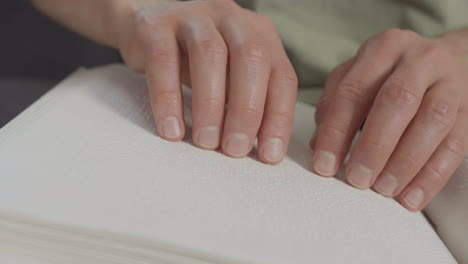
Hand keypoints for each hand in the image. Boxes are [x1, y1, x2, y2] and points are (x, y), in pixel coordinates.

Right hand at [112, 0, 297, 163]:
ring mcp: (194, 16)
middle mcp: (232, 19)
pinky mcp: (156, 25)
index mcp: (260, 33)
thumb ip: (248, 100)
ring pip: (210, 55)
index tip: (269, 154)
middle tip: (235, 149)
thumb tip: (261, 148)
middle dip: (247, 110)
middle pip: (251, 59)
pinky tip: (171, 128)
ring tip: (206, 142)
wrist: (147, 25)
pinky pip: (164, 60)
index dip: (278, 117)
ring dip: (211, 105)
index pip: (281, 75)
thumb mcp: (230, 73)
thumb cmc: (197, 59)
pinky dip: (168, 98)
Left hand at [311, 29, 467, 210]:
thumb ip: (334, 105)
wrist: (446, 61)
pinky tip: (411, 197)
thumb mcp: (356, 76)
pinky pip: (456, 144)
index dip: (336, 130)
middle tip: (357, 179)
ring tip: (383, 190)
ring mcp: (450, 83)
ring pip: (432, 121)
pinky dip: (433, 175)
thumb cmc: (389, 75)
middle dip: (374, 145)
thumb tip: (319, 146)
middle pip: (397, 101)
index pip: (354, 90)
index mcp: (383, 48)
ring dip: (405, 162)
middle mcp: (420, 60)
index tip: (324, 164)